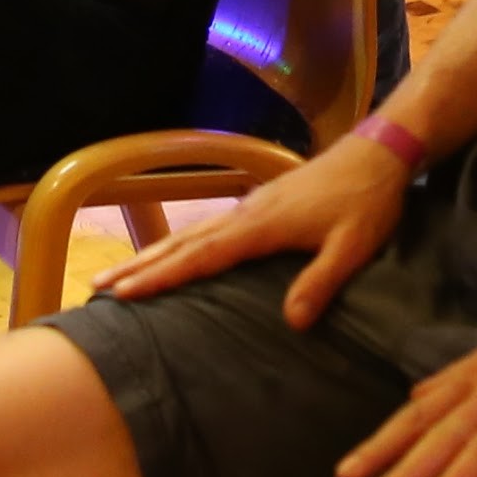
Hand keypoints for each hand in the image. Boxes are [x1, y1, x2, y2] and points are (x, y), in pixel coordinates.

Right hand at [100, 132, 412, 325]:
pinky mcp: (259, 204)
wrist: (378, 152)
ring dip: (154, 255)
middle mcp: (246, 214)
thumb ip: (321, 282)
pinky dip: (180, 246)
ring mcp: (250, 206)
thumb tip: (292, 324)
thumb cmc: (367, 201)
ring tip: (119, 274)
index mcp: (262, 226)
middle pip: (182, 244)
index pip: (202, 257)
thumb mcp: (353, 246)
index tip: (125, 293)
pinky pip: (207, 230)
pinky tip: (174, 256)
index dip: (163, 277)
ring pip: (191, 235)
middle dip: (140, 266)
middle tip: (98, 286)